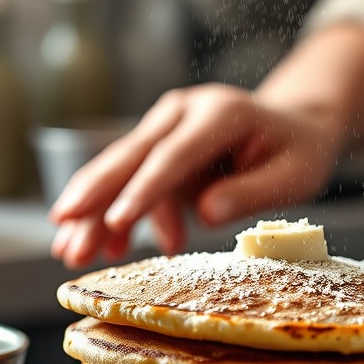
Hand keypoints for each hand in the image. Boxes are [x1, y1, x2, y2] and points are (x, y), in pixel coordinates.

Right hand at [48, 83, 342, 266]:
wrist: (295, 124)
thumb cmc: (298, 151)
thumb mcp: (292, 175)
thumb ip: (252, 192)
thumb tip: (206, 215)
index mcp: (220, 113)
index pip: (173, 155)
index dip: (142, 190)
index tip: (115, 221)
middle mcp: (184, 110)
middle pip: (132, 156)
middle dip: (95, 197)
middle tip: (66, 232)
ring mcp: (167, 124)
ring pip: (121, 169)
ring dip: (94, 211)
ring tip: (72, 252)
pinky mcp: (160, 144)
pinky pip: (131, 180)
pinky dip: (117, 213)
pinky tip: (111, 246)